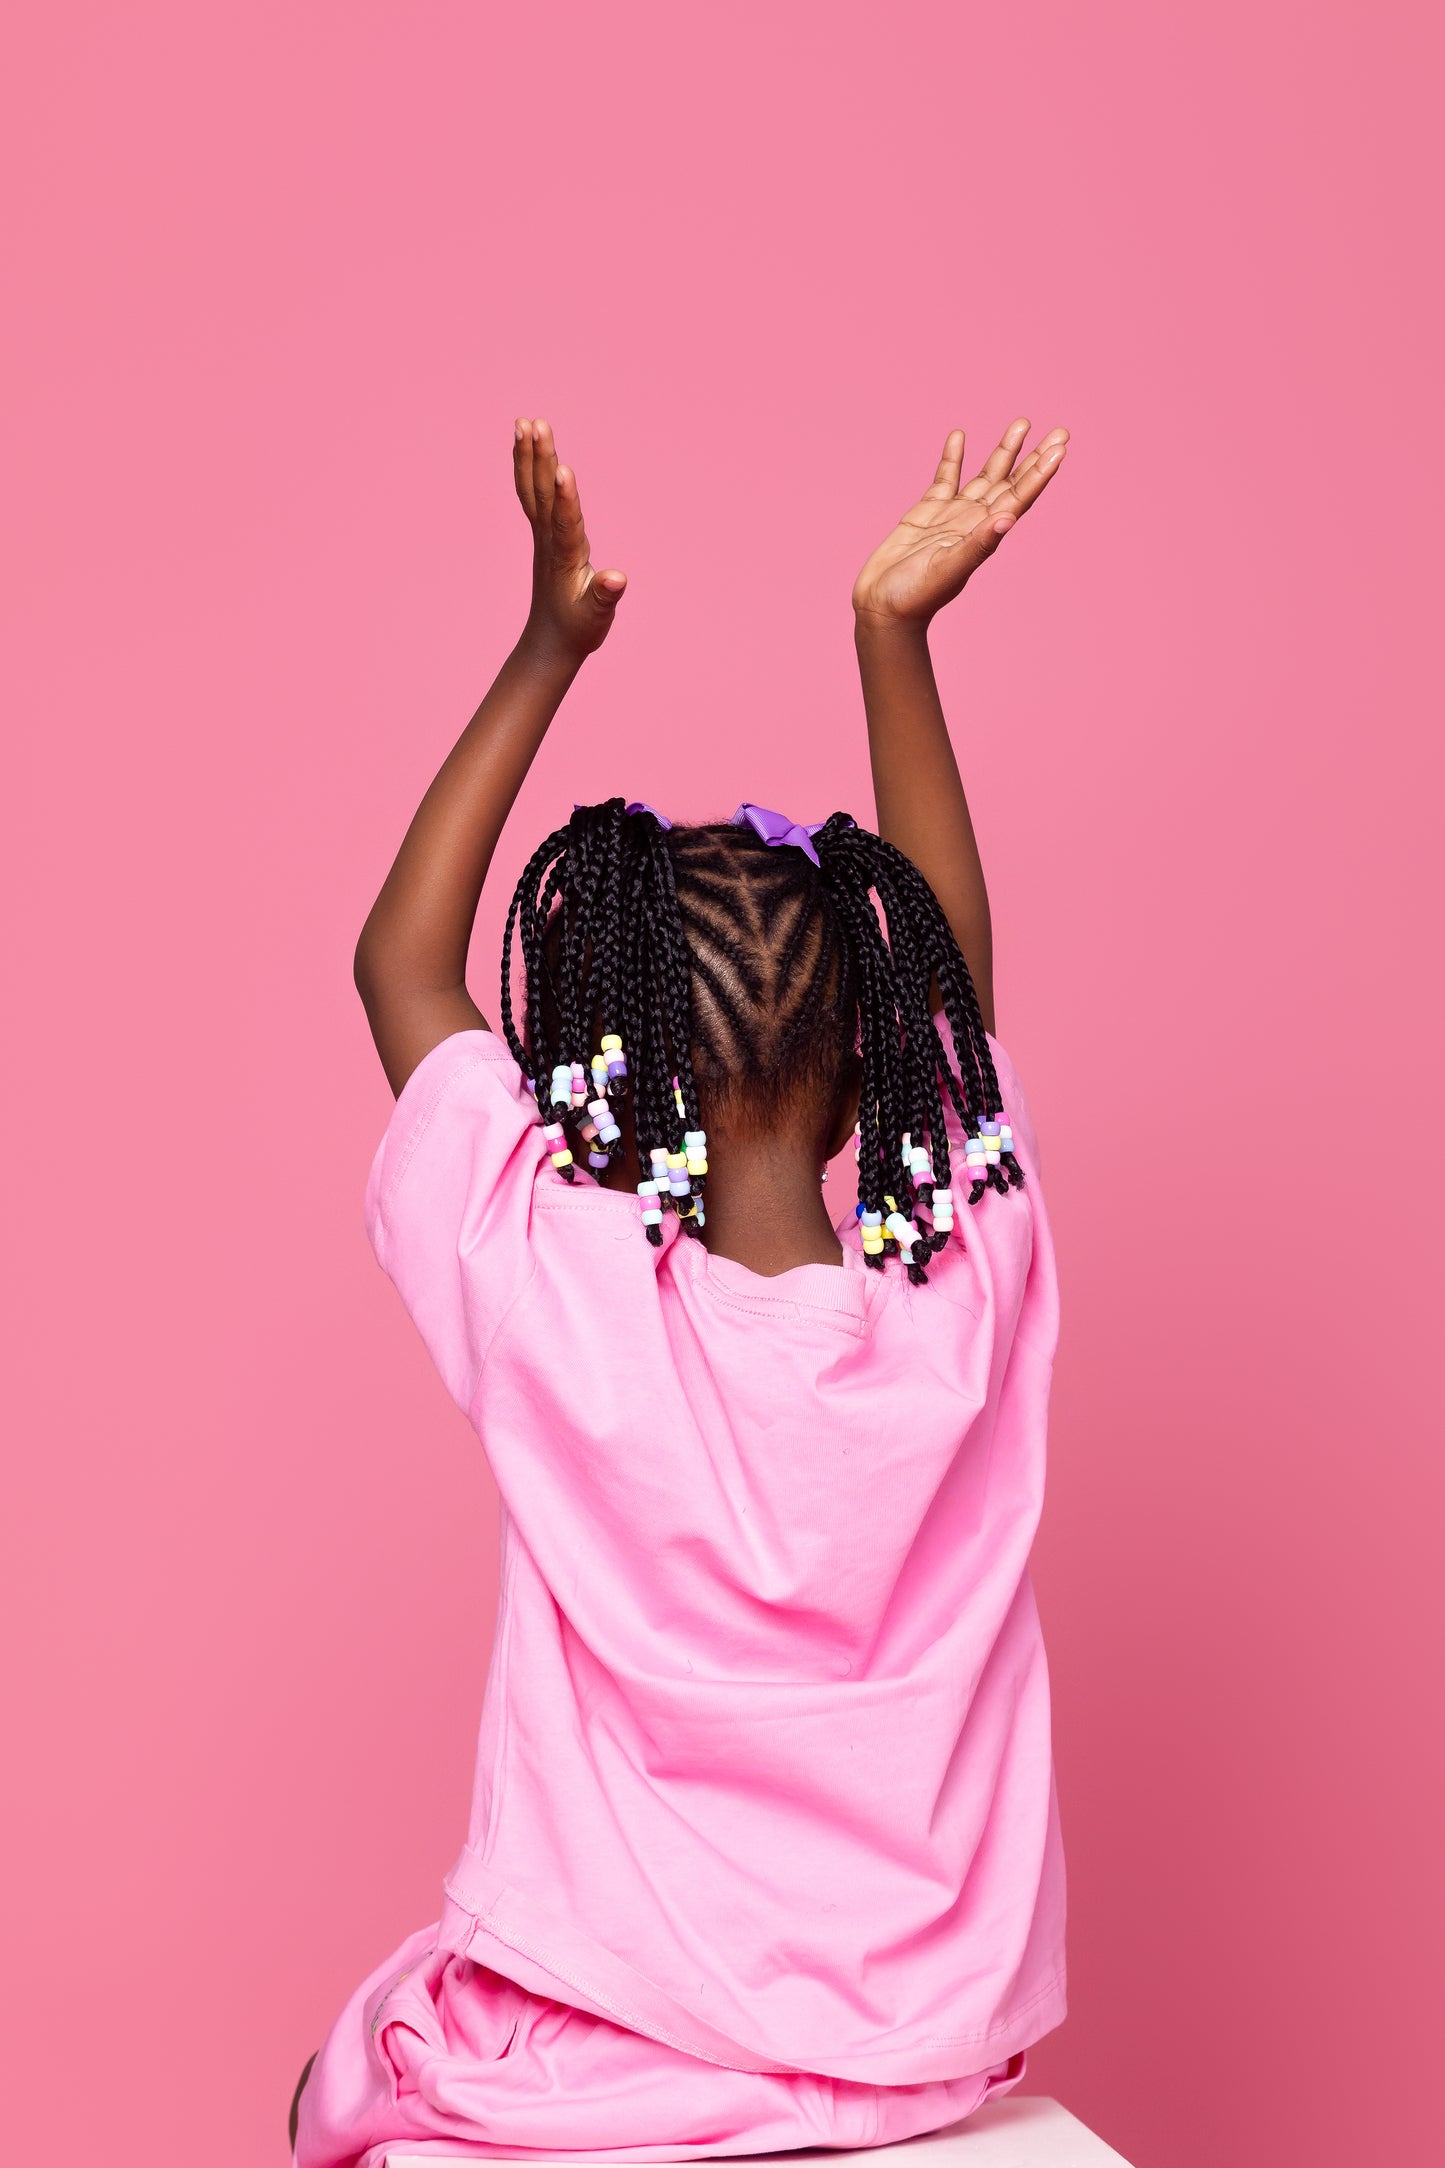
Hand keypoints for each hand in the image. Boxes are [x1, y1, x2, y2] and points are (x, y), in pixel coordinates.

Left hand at [514, 418, 626, 660]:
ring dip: (529, 456)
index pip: (565, 524)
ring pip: (533, 491)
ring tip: (525, 422)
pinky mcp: (543, 536)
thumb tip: (616, 578)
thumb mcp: (596, 618)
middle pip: (543, 496)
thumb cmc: (578, 630)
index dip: (565, 498)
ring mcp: (543, 537)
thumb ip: (605, 597)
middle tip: (536, 424)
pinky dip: (527, 470)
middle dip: (540, 459)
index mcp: (565, 560)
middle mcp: (549, 543)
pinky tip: (526, 447)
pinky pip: (531, 496)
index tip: (563, 469)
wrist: (550, 642)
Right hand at [852, 419, 1067, 626]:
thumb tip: (1007, 519)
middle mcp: (975, 521)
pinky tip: (959, 436)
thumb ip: (977, 544)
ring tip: (1021, 424)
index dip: (1041, 473)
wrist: (883, 607)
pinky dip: (954, 457)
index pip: (1020, 497)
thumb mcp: (948, 570)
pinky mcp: (927, 512)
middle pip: (1011, 482)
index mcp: (985, 534)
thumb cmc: (916, 597)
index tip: (1060, 448)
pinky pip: (946, 478)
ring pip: (985, 476)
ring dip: (1003, 451)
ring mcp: (953, 515)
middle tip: (1060, 432)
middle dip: (1034, 456)